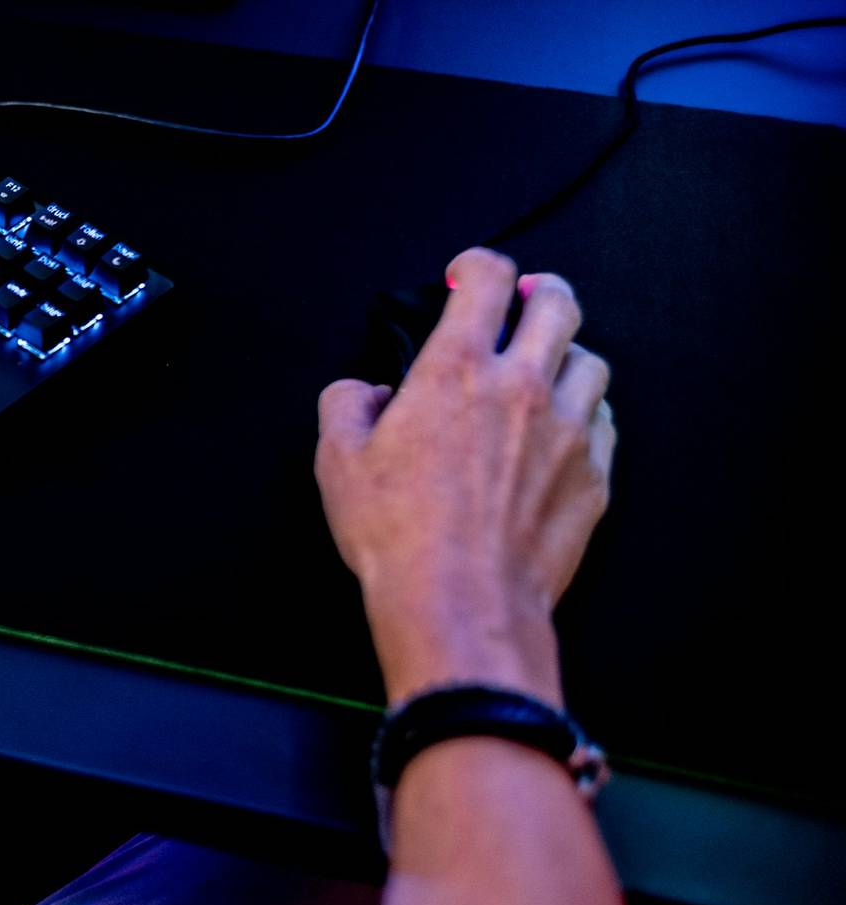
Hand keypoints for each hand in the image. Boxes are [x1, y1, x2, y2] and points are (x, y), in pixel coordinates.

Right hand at [315, 248, 614, 705]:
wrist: (459, 601)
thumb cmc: (397, 534)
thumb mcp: (337, 460)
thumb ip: (347, 405)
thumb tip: (364, 393)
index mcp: (455, 370)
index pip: (487, 280)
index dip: (476, 265)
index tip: (465, 275)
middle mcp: (522, 388)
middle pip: (560, 305)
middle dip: (540, 292)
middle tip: (522, 302)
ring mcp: (568, 432)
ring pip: (593, 362)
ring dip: (567, 356)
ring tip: (545, 370)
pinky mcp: (593, 478)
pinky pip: (605, 424)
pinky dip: (585, 415)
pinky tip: (561, 432)